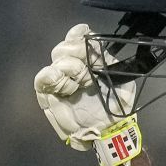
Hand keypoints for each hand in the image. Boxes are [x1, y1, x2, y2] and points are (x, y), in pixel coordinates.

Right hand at [33, 23, 134, 152]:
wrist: (105, 132)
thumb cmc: (115, 108)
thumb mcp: (123, 86)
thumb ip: (115, 67)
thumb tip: (101, 50)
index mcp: (91, 61)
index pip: (80, 39)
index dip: (78, 34)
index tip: (83, 33)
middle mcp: (73, 66)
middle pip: (65, 48)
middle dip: (74, 54)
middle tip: (86, 74)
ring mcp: (60, 79)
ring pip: (55, 62)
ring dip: (67, 68)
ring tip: (78, 85)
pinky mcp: (48, 93)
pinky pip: (42, 80)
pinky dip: (49, 77)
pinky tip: (58, 80)